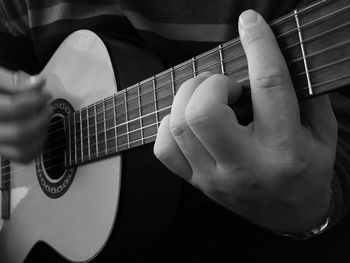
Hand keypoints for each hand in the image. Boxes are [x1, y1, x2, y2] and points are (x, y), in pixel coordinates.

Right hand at [0, 68, 51, 162]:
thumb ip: (12, 80)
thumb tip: (38, 82)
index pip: (13, 109)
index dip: (35, 100)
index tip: (46, 93)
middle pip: (19, 133)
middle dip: (40, 119)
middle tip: (47, 108)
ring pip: (22, 150)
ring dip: (40, 133)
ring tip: (44, 118)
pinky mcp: (3, 151)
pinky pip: (23, 156)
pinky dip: (37, 146)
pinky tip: (40, 131)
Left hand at [154, 10, 337, 232]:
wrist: (291, 216)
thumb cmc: (307, 171)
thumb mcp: (321, 133)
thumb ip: (304, 95)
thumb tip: (275, 57)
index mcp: (284, 150)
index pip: (267, 87)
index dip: (258, 46)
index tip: (250, 23)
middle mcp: (245, 165)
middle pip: (204, 112)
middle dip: (209, 83)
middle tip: (224, 85)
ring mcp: (214, 177)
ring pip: (178, 125)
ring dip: (188, 97)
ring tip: (208, 98)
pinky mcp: (197, 183)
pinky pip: (163, 148)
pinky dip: (170, 124)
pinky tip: (188, 121)